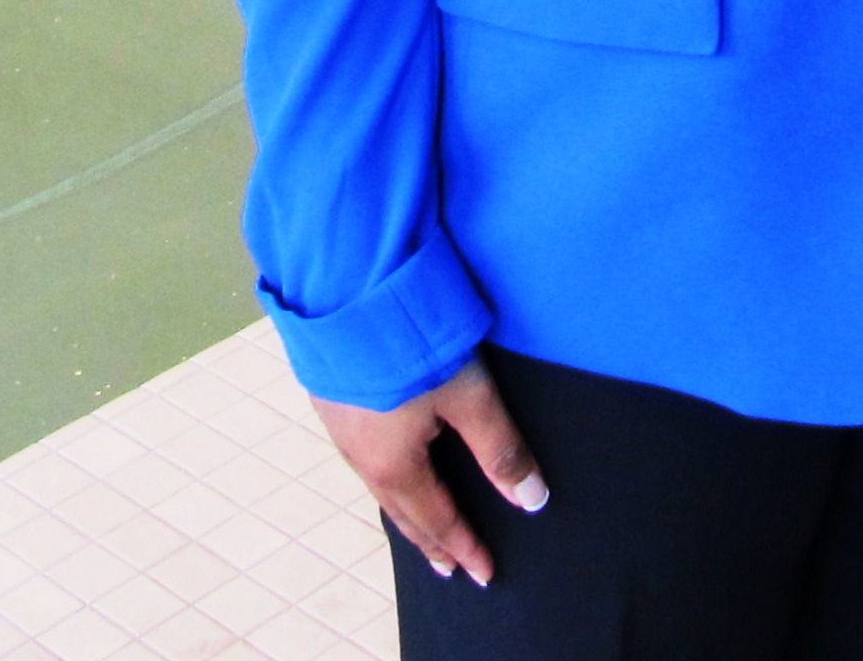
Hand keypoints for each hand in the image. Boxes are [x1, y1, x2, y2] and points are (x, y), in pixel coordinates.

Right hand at [312, 358, 548, 587]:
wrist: (342, 287)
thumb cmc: (406, 341)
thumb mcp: (467, 395)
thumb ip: (501, 448)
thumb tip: (532, 500)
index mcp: (393, 464)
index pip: (437, 520)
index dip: (464, 547)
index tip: (484, 574)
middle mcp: (360, 454)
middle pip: (402, 511)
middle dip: (429, 540)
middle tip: (448, 566)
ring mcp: (339, 426)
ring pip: (378, 484)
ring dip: (405, 508)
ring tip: (421, 522)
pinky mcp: (331, 396)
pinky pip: (362, 455)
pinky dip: (384, 475)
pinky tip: (387, 461)